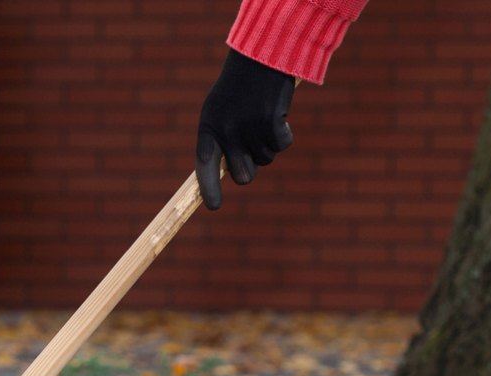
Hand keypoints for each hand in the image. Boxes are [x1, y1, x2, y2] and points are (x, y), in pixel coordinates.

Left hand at [196, 49, 295, 209]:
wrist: (261, 54)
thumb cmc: (240, 86)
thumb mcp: (222, 110)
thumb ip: (224, 140)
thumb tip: (237, 174)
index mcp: (209, 127)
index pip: (205, 166)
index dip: (208, 188)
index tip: (213, 206)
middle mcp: (227, 131)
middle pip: (244, 175)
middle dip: (252, 167)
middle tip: (254, 147)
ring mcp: (249, 128)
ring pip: (266, 159)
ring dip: (269, 143)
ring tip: (262, 115)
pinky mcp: (271, 123)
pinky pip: (283, 144)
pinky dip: (285, 133)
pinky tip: (277, 112)